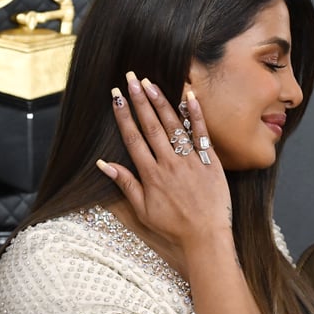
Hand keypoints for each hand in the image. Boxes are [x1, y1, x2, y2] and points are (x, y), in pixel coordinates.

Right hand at [100, 73, 232, 259]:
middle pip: (150, 126)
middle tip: (130, 78)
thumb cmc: (174, 225)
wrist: (206, 235)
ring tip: (149, 82)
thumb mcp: (143, 210)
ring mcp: (190, 161)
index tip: (115, 95)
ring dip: (160, 102)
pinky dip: (196, 114)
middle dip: (139, 100)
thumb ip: (125, 184)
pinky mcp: (210, 161)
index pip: (132, 138)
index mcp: (150, 174)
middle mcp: (168, 163)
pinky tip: (189, 96)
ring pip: (173, 126)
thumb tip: (103, 164)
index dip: (122, 115)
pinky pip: (201, 134)